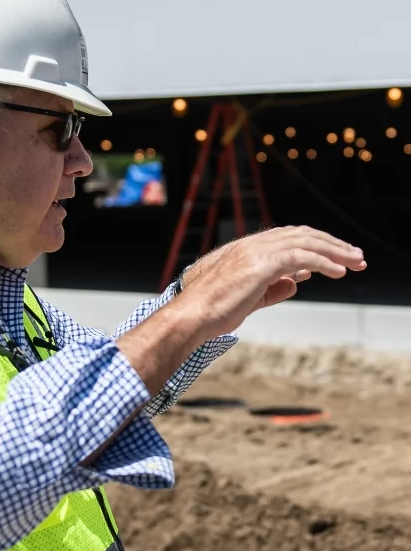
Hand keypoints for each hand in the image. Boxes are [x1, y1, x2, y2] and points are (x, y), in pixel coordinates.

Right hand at [176, 226, 365, 339]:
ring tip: (357, 262)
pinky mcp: (260, 265)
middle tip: (356, 257)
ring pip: (305, 242)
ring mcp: (255, 252)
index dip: (315, 244)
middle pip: (301, 235)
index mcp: (244, 250)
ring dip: (335, 251)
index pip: (287, 237)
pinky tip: (339, 272)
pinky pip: (301, 257)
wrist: (192, 315)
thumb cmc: (213, 311)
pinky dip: (324, 262)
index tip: (336, 258)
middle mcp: (250, 245)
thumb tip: (296, 281)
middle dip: (332, 244)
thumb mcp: (249, 297)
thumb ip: (273, 287)